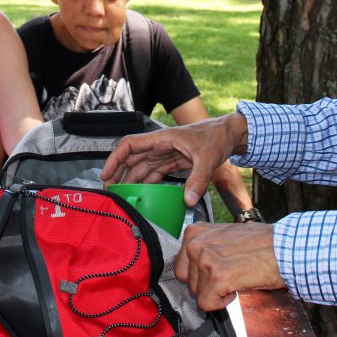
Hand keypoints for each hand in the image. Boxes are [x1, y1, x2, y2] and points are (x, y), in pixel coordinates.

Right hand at [101, 113, 247, 206]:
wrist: (229, 135)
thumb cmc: (217, 137)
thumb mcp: (208, 157)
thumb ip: (198, 179)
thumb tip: (188, 201)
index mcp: (162, 138)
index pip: (129, 145)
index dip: (115, 158)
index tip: (106, 174)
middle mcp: (159, 146)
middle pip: (131, 159)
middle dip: (118, 174)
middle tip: (109, 192)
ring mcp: (165, 155)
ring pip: (141, 168)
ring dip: (130, 181)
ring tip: (122, 198)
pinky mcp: (173, 162)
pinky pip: (154, 174)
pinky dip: (146, 185)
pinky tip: (142, 196)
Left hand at [175, 222, 283, 310]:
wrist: (285, 249)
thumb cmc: (261, 243)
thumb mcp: (224, 236)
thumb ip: (205, 246)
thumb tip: (192, 266)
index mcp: (195, 232)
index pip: (181, 266)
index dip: (200, 275)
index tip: (217, 270)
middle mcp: (196, 244)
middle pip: (187, 282)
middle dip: (206, 285)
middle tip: (228, 275)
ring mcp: (205, 260)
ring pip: (197, 294)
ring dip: (216, 293)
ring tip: (236, 277)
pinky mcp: (217, 278)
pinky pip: (206, 304)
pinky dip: (222, 303)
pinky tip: (236, 289)